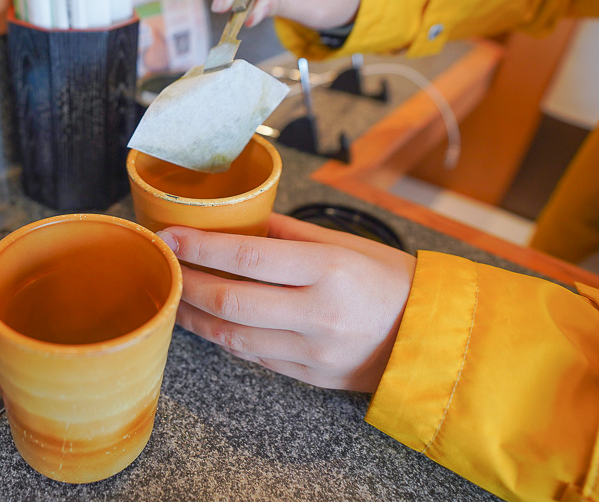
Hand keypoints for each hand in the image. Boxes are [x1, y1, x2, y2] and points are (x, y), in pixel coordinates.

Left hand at [156, 213, 414, 392]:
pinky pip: (255, 357)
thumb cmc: (391, 281)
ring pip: (235, 338)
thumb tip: (241, 222)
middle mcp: (318, 313)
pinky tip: (209, 322)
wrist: (432, 337)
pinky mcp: (311, 377)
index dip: (200, 248)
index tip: (169, 238)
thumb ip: (290, 234)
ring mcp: (313, 351)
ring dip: (197, 318)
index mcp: (329, 270)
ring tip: (175, 299)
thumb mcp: (346, 243)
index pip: (248, 257)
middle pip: (231, 302)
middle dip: (189, 284)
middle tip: (166, 268)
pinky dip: (226, 338)